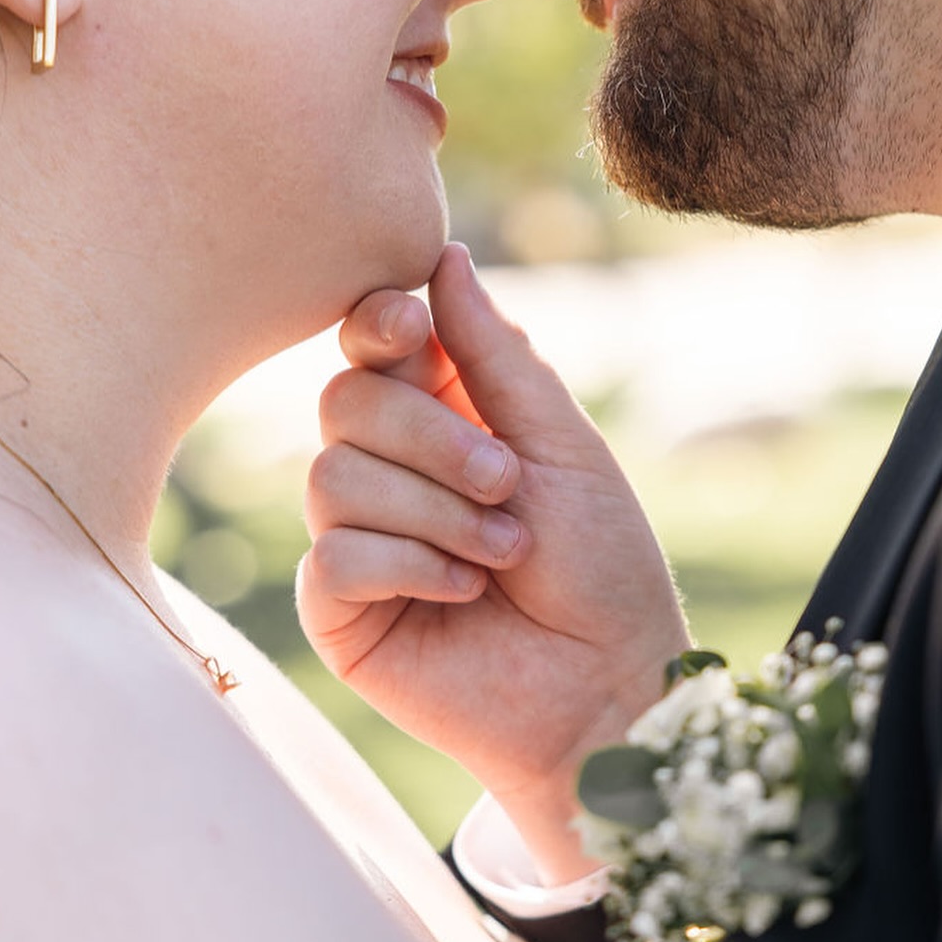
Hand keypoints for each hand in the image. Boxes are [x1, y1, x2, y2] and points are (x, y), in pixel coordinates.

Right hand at [299, 243, 689, 880]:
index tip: (415, 328)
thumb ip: (496, 355)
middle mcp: (390, 467)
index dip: (379, 323)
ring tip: (503, 554)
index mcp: (444, 413)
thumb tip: (443, 256)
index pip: (373, 341)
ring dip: (437, 512)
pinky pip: (333, 556)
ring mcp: (358, 537)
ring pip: (333, 475)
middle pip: (344, 399)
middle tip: (506, 483)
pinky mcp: (341, 610)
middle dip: (430, 436)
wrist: (609, 685)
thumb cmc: (601, 564)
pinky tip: (464, 595)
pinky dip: (410, 566)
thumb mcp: (562, 443)